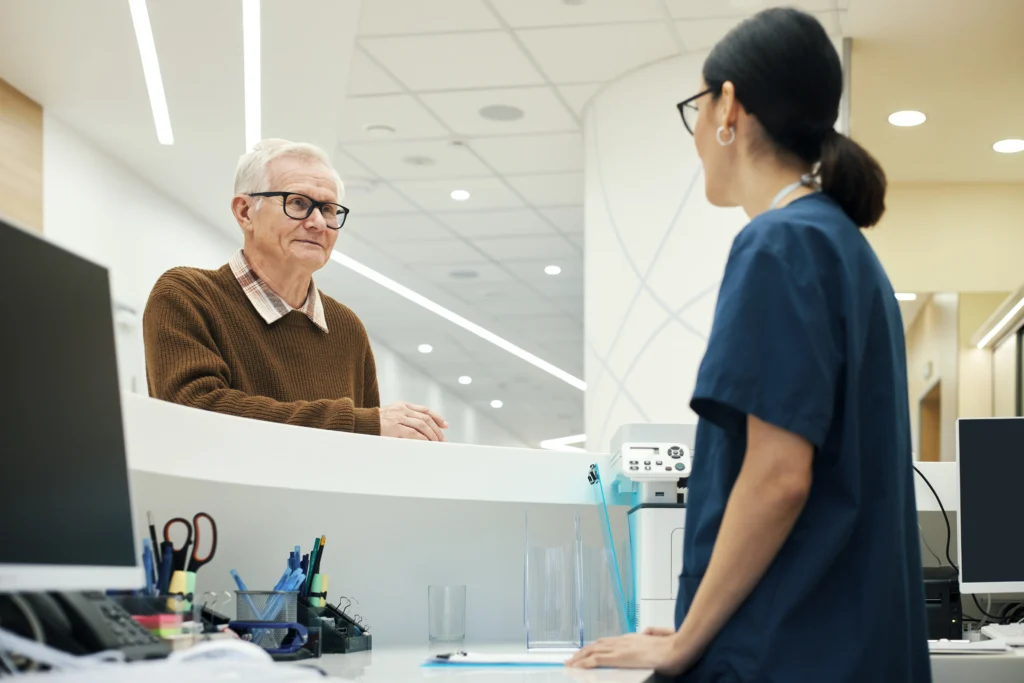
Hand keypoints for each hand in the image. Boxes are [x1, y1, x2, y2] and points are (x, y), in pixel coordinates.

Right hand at [380, 402, 447, 441]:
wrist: (359, 423)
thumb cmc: (374, 423)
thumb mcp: (391, 415)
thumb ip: (404, 418)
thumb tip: (421, 430)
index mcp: (402, 405)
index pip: (425, 410)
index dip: (437, 417)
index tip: (445, 425)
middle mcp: (402, 409)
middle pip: (426, 419)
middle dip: (436, 430)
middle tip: (442, 439)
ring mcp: (398, 417)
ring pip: (422, 426)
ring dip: (432, 435)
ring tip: (436, 444)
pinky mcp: (394, 427)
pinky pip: (413, 433)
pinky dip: (422, 439)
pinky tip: (426, 444)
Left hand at [566, 631, 693, 674]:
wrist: (679, 647)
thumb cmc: (675, 646)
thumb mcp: (662, 637)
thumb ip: (653, 634)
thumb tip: (647, 632)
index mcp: (632, 638)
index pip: (608, 641)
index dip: (595, 646)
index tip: (586, 651)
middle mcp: (624, 640)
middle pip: (597, 644)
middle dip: (583, 652)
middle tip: (571, 658)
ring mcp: (621, 648)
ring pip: (593, 650)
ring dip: (580, 657)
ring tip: (570, 663)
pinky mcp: (621, 657)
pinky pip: (598, 659)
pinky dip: (585, 662)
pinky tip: (577, 666)